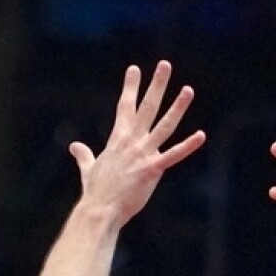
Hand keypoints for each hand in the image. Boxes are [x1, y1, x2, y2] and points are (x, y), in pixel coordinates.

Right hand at [71, 62, 205, 228]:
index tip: (135, 69)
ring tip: (188, 90)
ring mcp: (142, 154)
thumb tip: (75, 146)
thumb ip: (84, 155)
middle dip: (156, 85)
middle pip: (146, 107)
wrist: (98, 211)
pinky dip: (188, 146)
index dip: (131, 87)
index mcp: (118, 140)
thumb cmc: (96, 192)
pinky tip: (201, 135)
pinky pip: (173, 155)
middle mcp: (131, 142)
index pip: (125, 106)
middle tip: (164, 65)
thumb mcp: (89, 169)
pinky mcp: (152, 169)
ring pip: (164, 125)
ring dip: (177, 107)